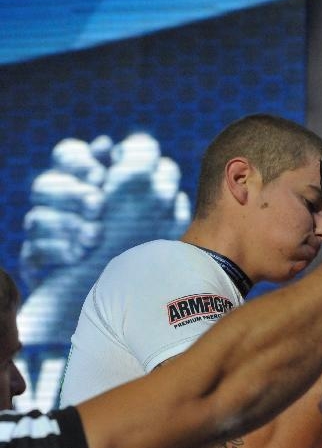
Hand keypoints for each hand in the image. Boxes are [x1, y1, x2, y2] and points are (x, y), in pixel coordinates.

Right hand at [17, 133, 190, 347]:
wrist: (145, 303)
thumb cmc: (157, 247)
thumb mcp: (161, 204)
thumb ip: (147, 167)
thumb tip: (129, 143)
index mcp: (97, 185)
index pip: (72, 157)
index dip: (81, 159)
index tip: (101, 172)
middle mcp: (71, 206)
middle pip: (49, 180)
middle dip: (72, 191)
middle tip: (99, 206)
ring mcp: (54, 233)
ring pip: (38, 214)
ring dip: (67, 220)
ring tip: (94, 236)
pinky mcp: (43, 262)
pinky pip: (33, 247)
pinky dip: (57, 248)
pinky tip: (79, 255)